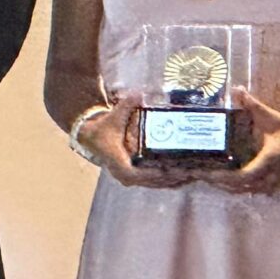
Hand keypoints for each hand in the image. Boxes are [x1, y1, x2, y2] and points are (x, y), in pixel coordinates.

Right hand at [82, 97, 205, 189]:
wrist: (91, 135)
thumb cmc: (103, 129)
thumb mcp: (114, 116)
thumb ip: (126, 105)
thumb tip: (137, 94)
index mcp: (117, 162)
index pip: (136, 174)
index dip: (152, 174)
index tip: (166, 170)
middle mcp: (123, 174)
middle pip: (150, 181)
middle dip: (169, 178)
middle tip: (186, 172)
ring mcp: (128, 177)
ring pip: (152, 184)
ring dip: (170, 181)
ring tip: (188, 176)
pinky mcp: (133, 177)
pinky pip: (151, 182)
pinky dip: (165, 180)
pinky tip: (180, 178)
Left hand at [206, 91, 279, 194]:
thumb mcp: (274, 118)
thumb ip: (253, 105)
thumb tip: (237, 89)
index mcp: (266, 162)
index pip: (240, 177)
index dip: (222, 178)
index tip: (206, 173)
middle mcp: (269, 177)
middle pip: (238, 188)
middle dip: (219, 183)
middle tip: (202, 174)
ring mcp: (274, 185)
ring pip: (246, 192)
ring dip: (229, 187)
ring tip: (213, 177)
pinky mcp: (278, 187)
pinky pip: (255, 191)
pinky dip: (241, 188)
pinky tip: (231, 180)